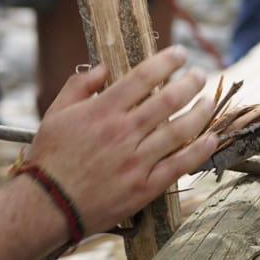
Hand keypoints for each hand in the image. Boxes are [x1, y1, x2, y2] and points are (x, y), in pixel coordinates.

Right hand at [24, 46, 217, 233]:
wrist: (47, 206)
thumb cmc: (50, 157)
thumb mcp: (56, 112)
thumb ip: (79, 85)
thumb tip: (104, 67)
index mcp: (103, 111)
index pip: (144, 76)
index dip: (167, 60)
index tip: (181, 53)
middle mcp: (123, 133)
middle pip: (168, 100)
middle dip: (190, 82)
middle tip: (199, 74)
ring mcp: (135, 161)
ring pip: (179, 130)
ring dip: (200, 112)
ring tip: (209, 100)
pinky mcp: (143, 187)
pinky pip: (178, 166)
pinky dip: (199, 151)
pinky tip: (211, 138)